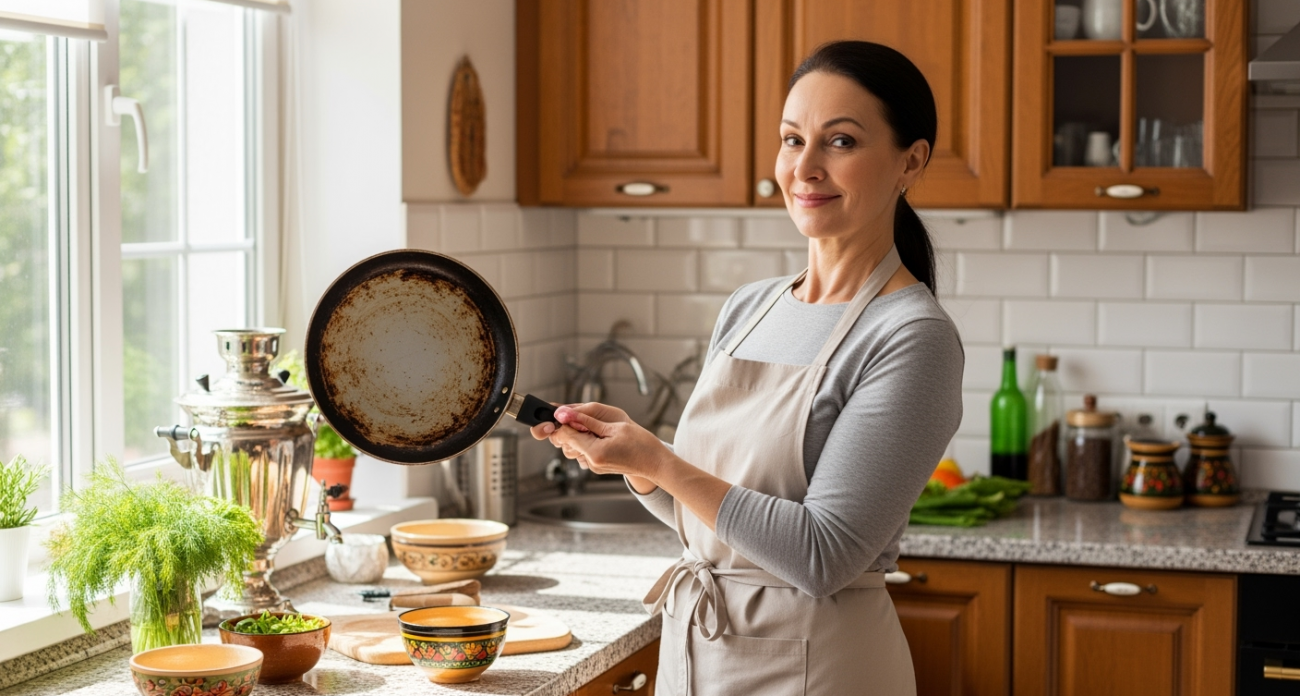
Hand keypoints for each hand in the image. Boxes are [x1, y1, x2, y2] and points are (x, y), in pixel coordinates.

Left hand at [546, 404, 673, 485]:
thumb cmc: (642, 444)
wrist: (656, 463)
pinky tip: (602, 435)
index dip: (565, 420)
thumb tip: (565, 414)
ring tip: (599, 427)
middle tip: (588, 418)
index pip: (565, 435)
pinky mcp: (598, 465)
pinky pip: (585, 450)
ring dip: (581, 433)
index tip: (570, 411)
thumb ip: (588, 421)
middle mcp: (591, 462)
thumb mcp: (615, 427)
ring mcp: (594, 466)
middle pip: (567, 442)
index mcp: (594, 453)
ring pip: (575, 446)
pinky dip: (588, 440)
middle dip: (572, 427)